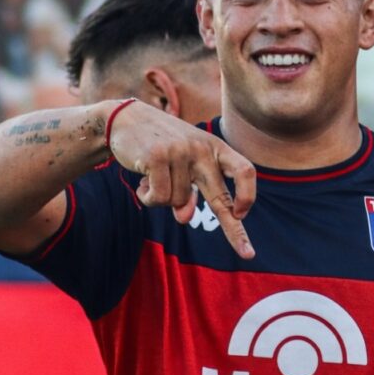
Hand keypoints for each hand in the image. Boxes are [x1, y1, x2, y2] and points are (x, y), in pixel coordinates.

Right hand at [107, 100, 255, 258]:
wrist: (125, 119)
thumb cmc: (159, 145)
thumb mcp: (180, 166)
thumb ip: (188, 192)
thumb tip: (184, 218)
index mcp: (215, 147)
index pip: (244, 170)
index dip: (247, 194)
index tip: (243, 214)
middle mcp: (202, 148)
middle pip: (222, 197)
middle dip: (235, 230)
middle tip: (248, 255)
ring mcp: (180, 151)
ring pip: (178, 202)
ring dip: (162, 198)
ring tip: (153, 177)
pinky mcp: (157, 157)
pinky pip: (158, 198)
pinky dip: (148, 197)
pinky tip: (142, 181)